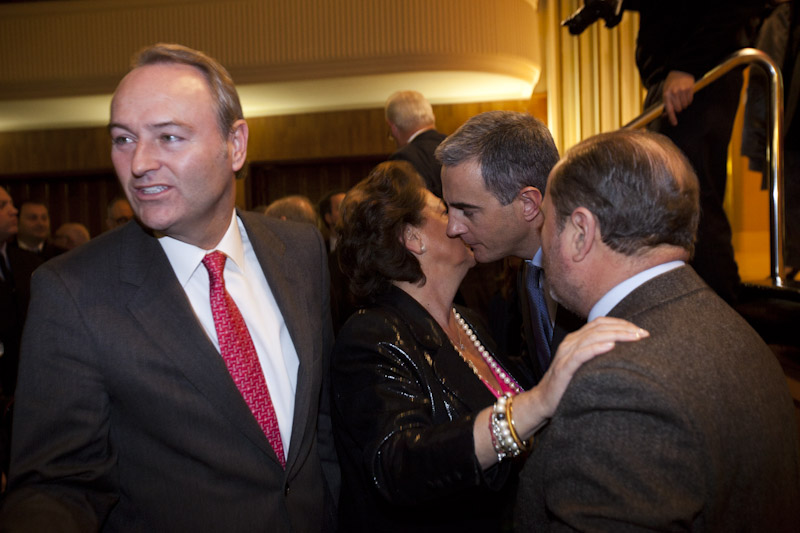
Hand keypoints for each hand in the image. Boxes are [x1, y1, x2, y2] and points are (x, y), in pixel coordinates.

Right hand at [516, 317, 648, 436]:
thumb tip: (625, 354)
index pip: (601, 323)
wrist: (544, 401)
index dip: (621, 323)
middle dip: (623, 328)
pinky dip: (597, 348)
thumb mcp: (585, 366)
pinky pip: (581, 354)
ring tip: (634, 337)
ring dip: (616, 335)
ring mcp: (566, 354)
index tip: (641, 331)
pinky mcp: (563, 368)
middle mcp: (570, 343)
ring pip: (592, 337)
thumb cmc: (568, 386)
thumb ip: (598, 356)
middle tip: (643, 334)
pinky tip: (611, 346)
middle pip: (599, 327)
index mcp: (576, 340)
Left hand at [663, 71, 694, 125]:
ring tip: (682, 97)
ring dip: (684, 104)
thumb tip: (665, 116)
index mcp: (666, 95)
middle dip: (678, 108)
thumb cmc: (671, 84)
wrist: (680, 71)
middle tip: (678, 102)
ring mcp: (682, 91)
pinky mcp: (689, 89)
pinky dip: (688, 100)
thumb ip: (666, 104)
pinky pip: (690, 101)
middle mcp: (674, 93)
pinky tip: (686, 95)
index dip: (672, 117)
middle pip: (679, 109)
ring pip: (685, 105)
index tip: (674, 123)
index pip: (669, 109)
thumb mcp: (665, 92)